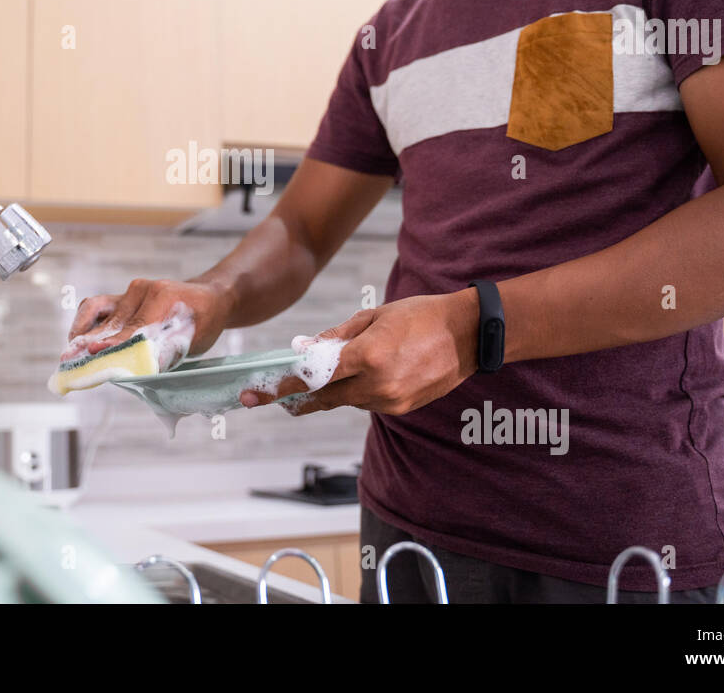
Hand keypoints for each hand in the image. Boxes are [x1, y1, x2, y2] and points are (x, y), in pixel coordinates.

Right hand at [64, 277, 233, 361]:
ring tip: (69, 355)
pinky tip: (76, 340)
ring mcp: (130, 292)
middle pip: (112, 323)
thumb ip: (164, 352)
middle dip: (90, 345)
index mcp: (163, 296)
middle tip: (70, 363)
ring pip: (97, 311)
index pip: (134, 328)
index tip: (94, 356)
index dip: (113, 344)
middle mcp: (142, 290)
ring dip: (81, 333)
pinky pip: (96, 306)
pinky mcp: (122, 297)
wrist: (210, 299)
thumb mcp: (192, 340)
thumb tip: (139, 369)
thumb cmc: (202, 321)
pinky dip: (84, 322)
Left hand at [239, 288, 481, 414]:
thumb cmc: (420, 316)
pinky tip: (362, 374)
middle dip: (295, 397)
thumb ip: (336, 337)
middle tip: (267, 396)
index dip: (282, 387)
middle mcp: (376, 385)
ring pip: (344, 400)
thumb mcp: (373, 316)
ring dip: (330, 390)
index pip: (313, 377)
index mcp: (367, 357)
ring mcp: (390, 401)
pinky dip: (356, 391)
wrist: (468, 336)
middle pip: (323, 397)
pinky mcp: (400, 409)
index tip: (256, 394)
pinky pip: (365, 402)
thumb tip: (302, 350)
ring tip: (327, 372)